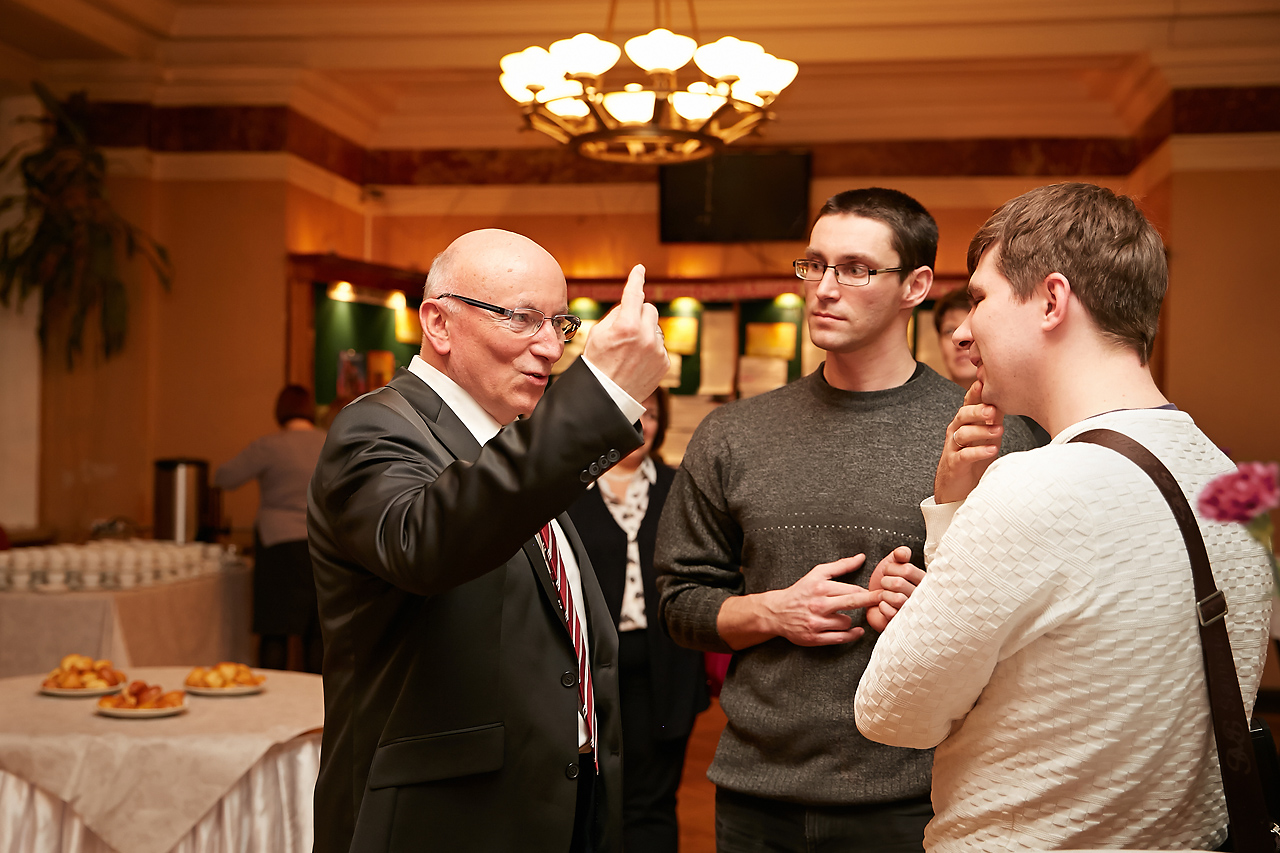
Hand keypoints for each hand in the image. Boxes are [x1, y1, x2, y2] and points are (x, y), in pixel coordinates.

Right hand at [583, 264, 668, 401]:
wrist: (607, 395)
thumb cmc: (598, 363)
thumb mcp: (598, 333)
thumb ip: (617, 314)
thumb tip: (631, 303)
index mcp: (626, 325)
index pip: (634, 293)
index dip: (636, 278)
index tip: (640, 269)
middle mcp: (645, 336)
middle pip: (649, 308)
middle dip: (639, 313)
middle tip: (626, 328)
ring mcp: (657, 350)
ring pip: (656, 328)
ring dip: (645, 332)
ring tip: (630, 351)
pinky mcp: (664, 362)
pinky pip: (660, 345)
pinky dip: (650, 349)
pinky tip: (637, 361)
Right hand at [758, 555, 880, 646]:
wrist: (777, 612)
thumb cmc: (801, 591)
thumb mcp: (817, 574)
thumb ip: (841, 566)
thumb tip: (862, 557)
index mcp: (821, 587)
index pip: (853, 589)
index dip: (869, 593)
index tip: (883, 593)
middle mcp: (819, 604)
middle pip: (853, 602)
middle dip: (872, 601)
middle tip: (888, 601)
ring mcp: (816, 622)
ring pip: (847, 622)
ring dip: (850, 620)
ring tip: (843, 616)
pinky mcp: (814, 638)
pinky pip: (840, 638)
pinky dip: (851, 635)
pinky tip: (856, 631)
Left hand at [866, 546, 924, 631]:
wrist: (874, 604)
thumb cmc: (886, 584)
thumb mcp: (892, 564)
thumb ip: (900, 555)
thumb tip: (902, 553)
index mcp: (922, 580)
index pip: (907, 569)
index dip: (891, 568)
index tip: (889, 572)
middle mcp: (922, 596)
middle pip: (899, 583)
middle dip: (885, 582)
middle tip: (885, 585)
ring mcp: (914, 611)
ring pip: (897, 598)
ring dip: (884, 595)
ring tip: (884, 596)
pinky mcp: (904, 623)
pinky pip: (891, 613)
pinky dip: (882, 607)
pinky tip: (883, 606)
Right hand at [935, 379, 1003, 503]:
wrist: (957, 488)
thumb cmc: (973, 458)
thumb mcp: (986, 434)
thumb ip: (993, 417)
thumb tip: (1009, 397)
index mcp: (965, 422)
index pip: (969, 402)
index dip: (976, 392)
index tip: (985, 382)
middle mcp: (957, 431)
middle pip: (963, 415)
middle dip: (978, 410)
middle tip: (992, 409)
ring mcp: (954, 448)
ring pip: (963, 434)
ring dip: (981, 431)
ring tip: (999, 431)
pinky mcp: (954, 464)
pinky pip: (964, 455)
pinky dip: (978, 452)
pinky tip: (991, 450)